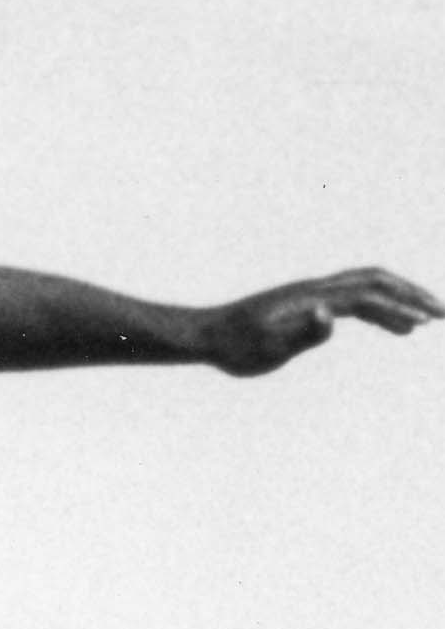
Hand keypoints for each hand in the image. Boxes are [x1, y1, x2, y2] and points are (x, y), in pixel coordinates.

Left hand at [198, 269, 438, 375]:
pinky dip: (377, 310)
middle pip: (376, 281)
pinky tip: (388, 327)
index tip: (428, 322)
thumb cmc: (235, 348)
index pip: (369, 297)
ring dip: (398, 301)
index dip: (400, 308)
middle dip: (411, 295)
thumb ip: (303, 334)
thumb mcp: (268, 348)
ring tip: (423, 323)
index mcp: (315, 298)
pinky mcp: (307, 303)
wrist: (207, 336)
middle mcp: (318, 289)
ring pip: (367, 289)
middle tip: (442, 313)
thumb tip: (331, 316)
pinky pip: (353, 301)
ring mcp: (313, 294)